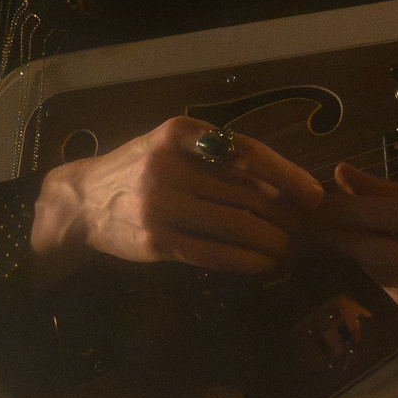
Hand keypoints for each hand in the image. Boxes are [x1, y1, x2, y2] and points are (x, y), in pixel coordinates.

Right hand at [29, 117, 327, 283]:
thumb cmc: (140, 169)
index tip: (314, 194)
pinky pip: (212, 254)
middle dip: (284, 215)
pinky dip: (245, 261)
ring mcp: (160, 206)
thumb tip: (284, 184)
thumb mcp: (174, 150)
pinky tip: (264, 263)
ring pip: (235, 227)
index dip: (287, 176)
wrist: (83, 200)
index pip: (247, 152)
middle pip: (246, 194)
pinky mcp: (155, 241)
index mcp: (180, 133)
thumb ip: (220, 160)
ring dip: (271, 241)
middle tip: (306, 227)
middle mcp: (169, 166)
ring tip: (288, 247)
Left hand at [317, 163, 397, 333]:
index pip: (376, 215)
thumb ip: (397, 192)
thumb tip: (343, 176)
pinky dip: (394, 283)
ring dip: (367, 261)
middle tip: (322, 225)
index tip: (315, 203)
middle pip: (370, 253)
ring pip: (384, 281)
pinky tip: (397, 268)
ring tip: (360, 242)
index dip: (339, 210)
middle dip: (344, 238)